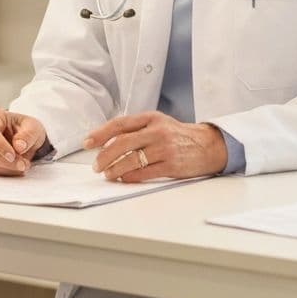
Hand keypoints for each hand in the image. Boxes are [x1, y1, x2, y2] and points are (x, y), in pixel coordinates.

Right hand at [0, 108, 46, 175]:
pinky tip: (17, 167)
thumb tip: (19, 146)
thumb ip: (28, 134)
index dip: (0, 146)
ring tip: (24, 164)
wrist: (27, 139)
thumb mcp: (34, 127)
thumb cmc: (27, 128)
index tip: (12, 155)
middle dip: (7, 161)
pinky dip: (8, 171)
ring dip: (9, 168)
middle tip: (24, 164)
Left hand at [83, 112, 226, 181]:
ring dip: (114, 169)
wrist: (209, 145)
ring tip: (107, 174)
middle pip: (122, 143)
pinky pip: (144, 173)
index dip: (100, 133)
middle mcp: (156, 131)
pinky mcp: (171, 165)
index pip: (120, 124)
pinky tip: (123, 179)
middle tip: (96, 166)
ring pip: (131, 160)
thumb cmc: (179, 136)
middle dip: (104, 156)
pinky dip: (130, 177)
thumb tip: (108, 142)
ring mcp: (164, 148)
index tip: (87, 143)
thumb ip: (137, 130)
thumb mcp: (159, 124)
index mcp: (151, 118)